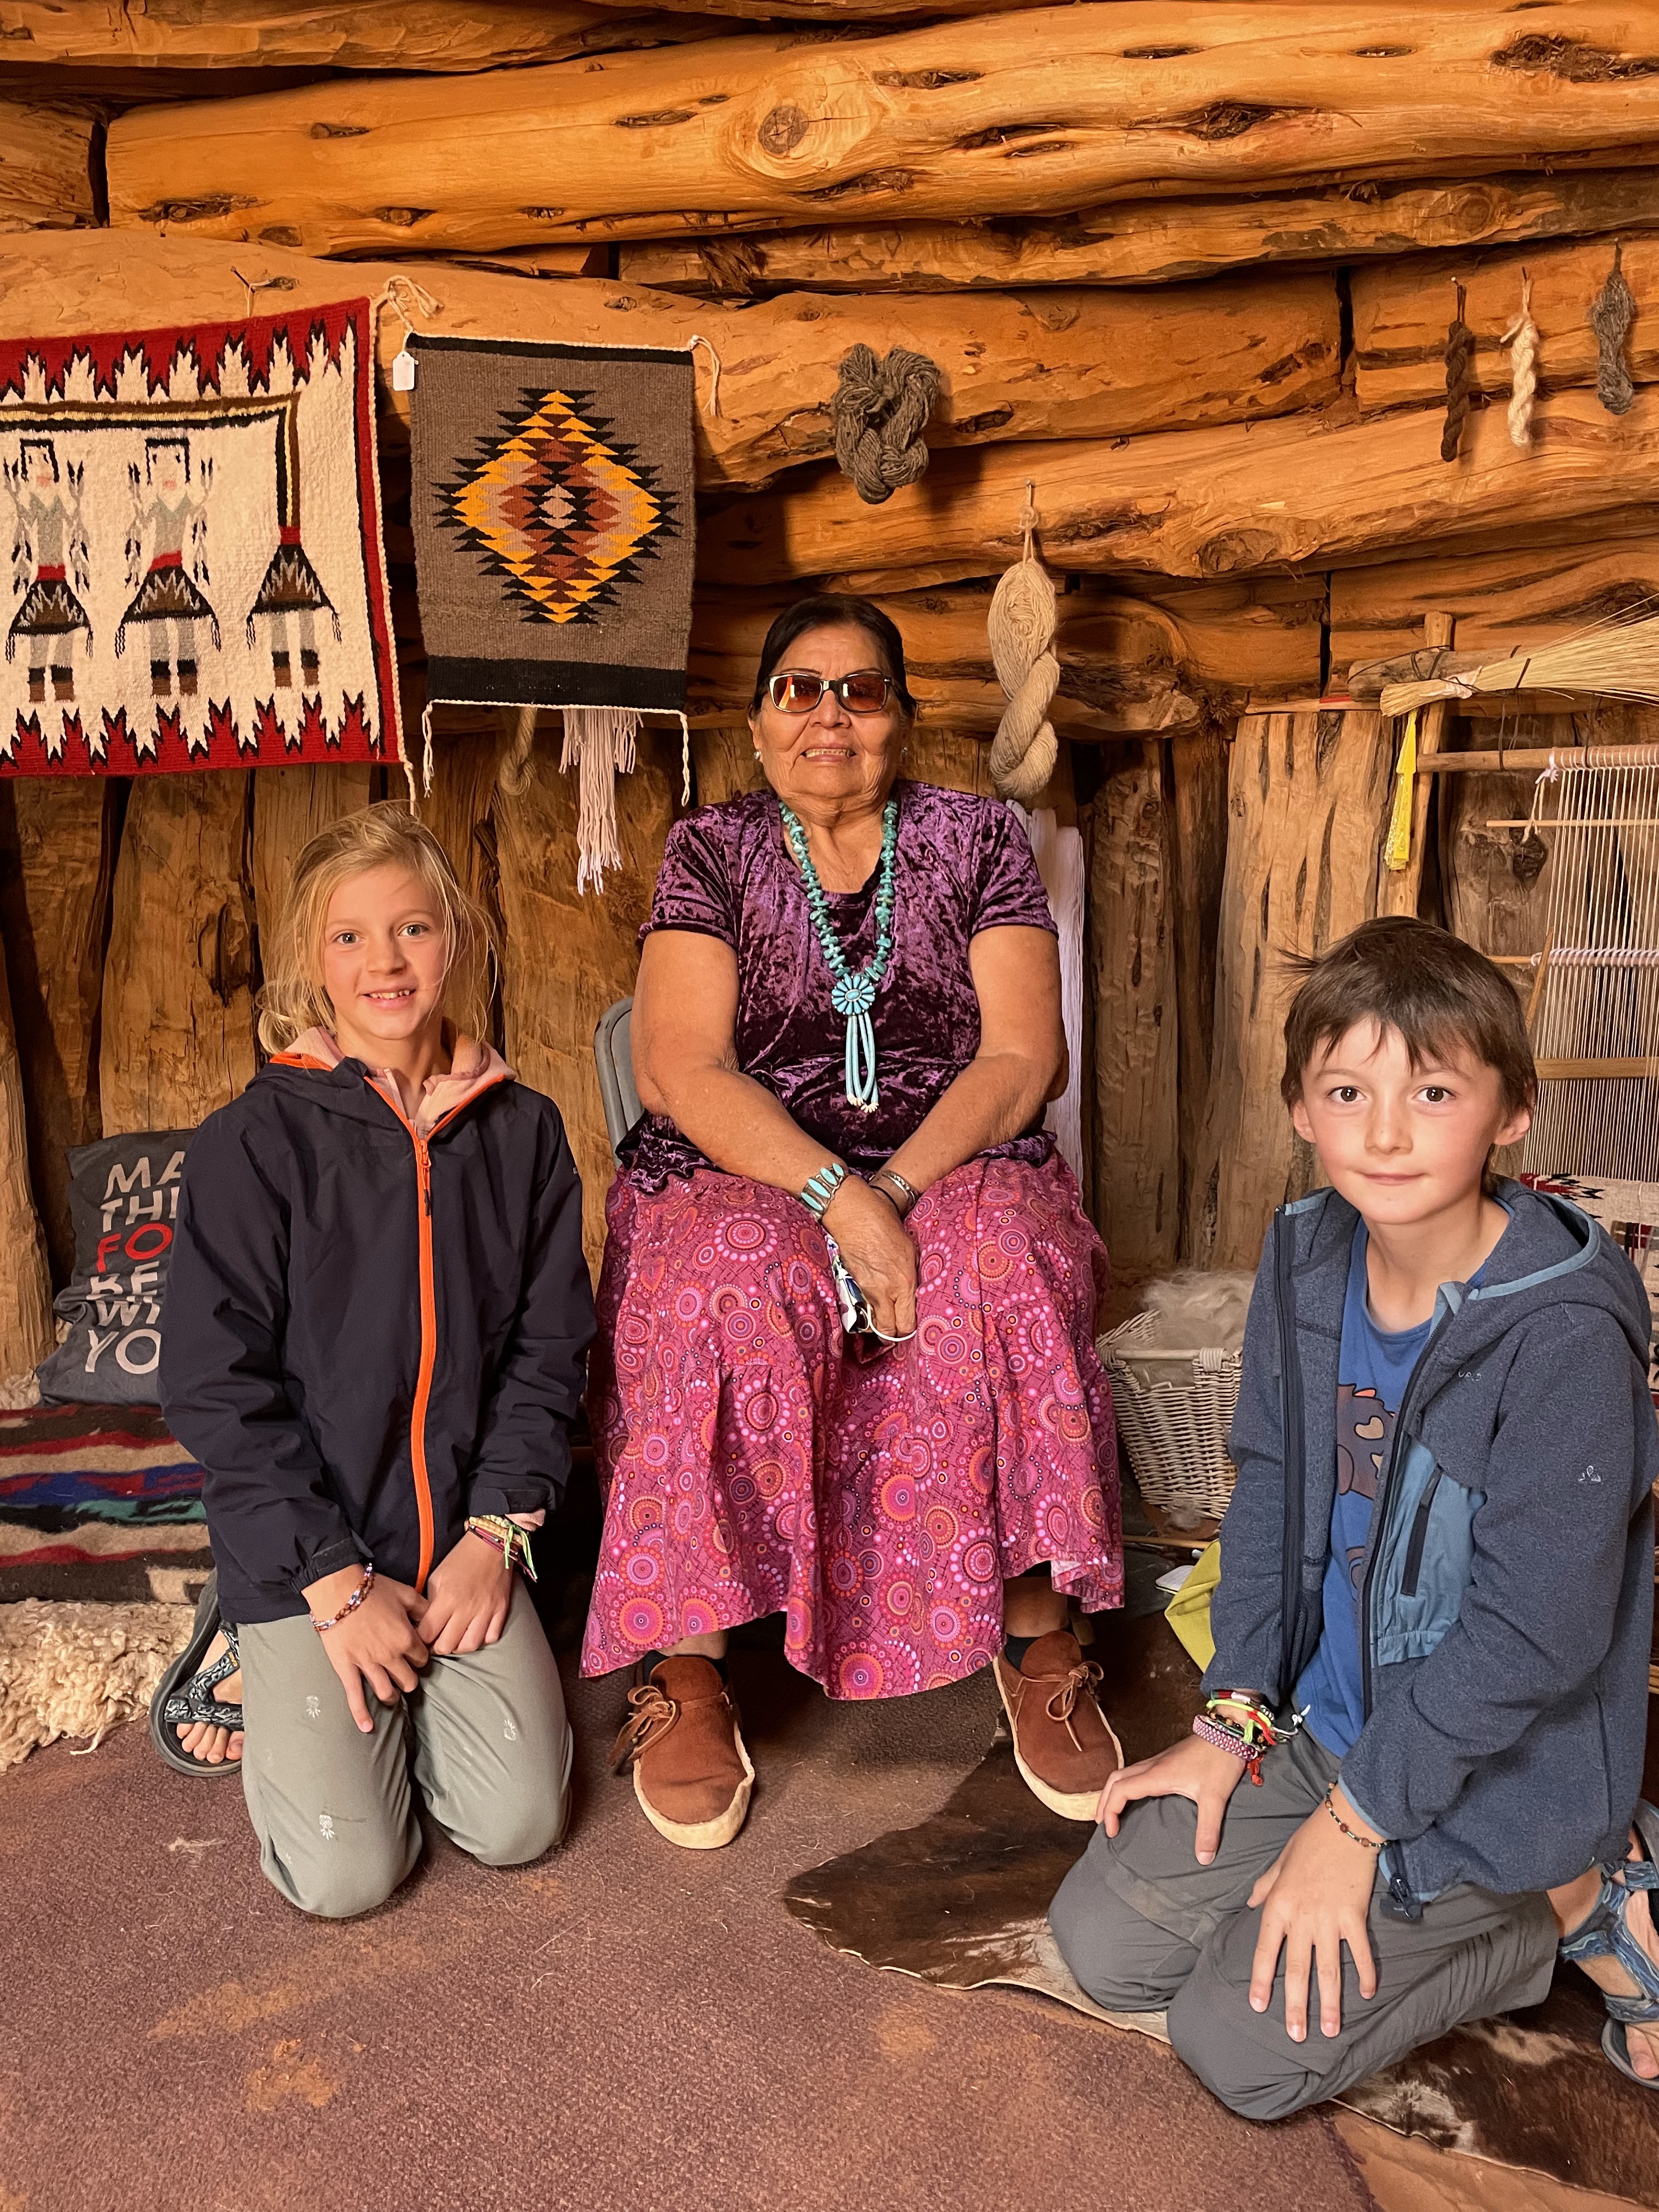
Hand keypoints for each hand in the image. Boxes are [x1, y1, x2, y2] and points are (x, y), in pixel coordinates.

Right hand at [303, 1566, 428, 1733]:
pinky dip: (361, 1715)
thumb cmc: (373, 1589)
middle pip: (408, 1680)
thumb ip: (423, 1608)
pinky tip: (367, 1728)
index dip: (420, 1658)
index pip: (422, 1659)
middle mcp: (390, 1656)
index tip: (416, 1656)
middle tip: (405, 1676)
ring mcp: (368, 1665)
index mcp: (406, 1639)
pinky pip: (355, 1696)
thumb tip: (435, 1617)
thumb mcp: (405, 1593)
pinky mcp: (347, 1669)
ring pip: (387, 1692)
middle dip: (409, 1679)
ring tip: (392, 1695)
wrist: (338, 1590)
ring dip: (391, 1696)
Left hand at [419, 1530, 513, 1655]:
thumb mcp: (437, 1577)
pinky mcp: (501, 1610)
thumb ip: (430, 1602)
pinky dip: (482, 1639)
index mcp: (447, 1598)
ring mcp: (486, 1611)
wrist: (490, 1544)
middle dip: (437, 1646)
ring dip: (459, 1646)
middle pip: (447, 1645)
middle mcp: (466, 1609)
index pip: (428, 1633)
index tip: (422, 1635)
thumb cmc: (460, 1558)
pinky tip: (475, 1631)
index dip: (421, 1638)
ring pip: (470, 1646)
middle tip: (436, 1640)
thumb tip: (425, 1623)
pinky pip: (491, 1637)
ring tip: (455, 1639)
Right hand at [821, 1175, 917, 1339]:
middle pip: (886, 1330)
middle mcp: (884, 1291)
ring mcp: (865, 1288)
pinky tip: (873, 1297)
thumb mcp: (909, 1250)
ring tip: (885, 1317)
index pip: (906, 1323)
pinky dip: (868, 1306)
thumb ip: (910, 1275)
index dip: (908, 1332)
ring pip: (873, 1319)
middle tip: (896, 1332)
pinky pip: (863, 1303)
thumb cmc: (885, 1224)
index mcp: (903, 1283)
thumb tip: (911, 1292)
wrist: (854, 1212)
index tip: (910, 1331)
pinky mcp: (851, 1283)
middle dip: (891, 1335)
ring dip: (879, 1321)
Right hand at [1097, 1733, 1246, 1863]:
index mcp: (1157, 1775)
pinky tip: (1136, 1797)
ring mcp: (1158, 1761)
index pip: (1120, 1790)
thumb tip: (1204, 1859)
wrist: (1229, 1732)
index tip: (1112, 1832)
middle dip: (1104, 1802)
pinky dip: (1126, 1785)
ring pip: (1124, 1773)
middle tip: (1102, 1824)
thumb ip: (1208, 1830)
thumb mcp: (1215, 1798)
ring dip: (1113, 1792)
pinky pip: (1136, 1772)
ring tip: (1113, 1812)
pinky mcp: (1166, 1760)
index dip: (1110, 1811)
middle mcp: (1153, 1766)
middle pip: (1115, 1780)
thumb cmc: (1220, 1760)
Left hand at [1246, 1789, 1380, 2041]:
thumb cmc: (1309, 1841)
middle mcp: (1302, 1918)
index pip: (1265, 1950)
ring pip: (1329, 1969)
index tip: (1258, 2006)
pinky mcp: (1355, 1917)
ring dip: (1331, 2002)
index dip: (1261, 1979)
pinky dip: (1366, 1973)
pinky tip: (1367, 1994)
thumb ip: (1265, 1886)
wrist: (1345, 1824)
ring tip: (1331, 2031)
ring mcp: (1330, 1920)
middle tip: (1296, 2036)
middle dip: (1296, 2005)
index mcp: (1279, 1905)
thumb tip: (1250, 1903)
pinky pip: (1360, 1952)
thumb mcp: (1279, 1862)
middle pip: (1298, 1969)